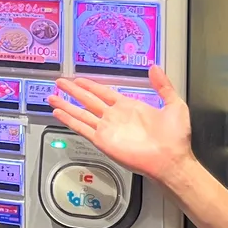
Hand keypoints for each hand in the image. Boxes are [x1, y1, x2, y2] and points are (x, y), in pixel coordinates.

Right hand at [50, 67, 193, 186]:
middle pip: (88, 100)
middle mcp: (115, 117)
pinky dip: (69, 120)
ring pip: (81, 113)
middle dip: (73, 91)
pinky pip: (82, 128)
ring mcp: (107, 129)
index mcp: (129, 107)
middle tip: (60, 82)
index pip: (104, 93)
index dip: (90, 86)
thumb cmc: (175, 137)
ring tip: (52, 97)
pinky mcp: (103, 141)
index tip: (78, 79)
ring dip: (66, 105)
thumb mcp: (174, 104)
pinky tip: (58, 113)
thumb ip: (163, 86)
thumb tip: (155, 67)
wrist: (172, 160)